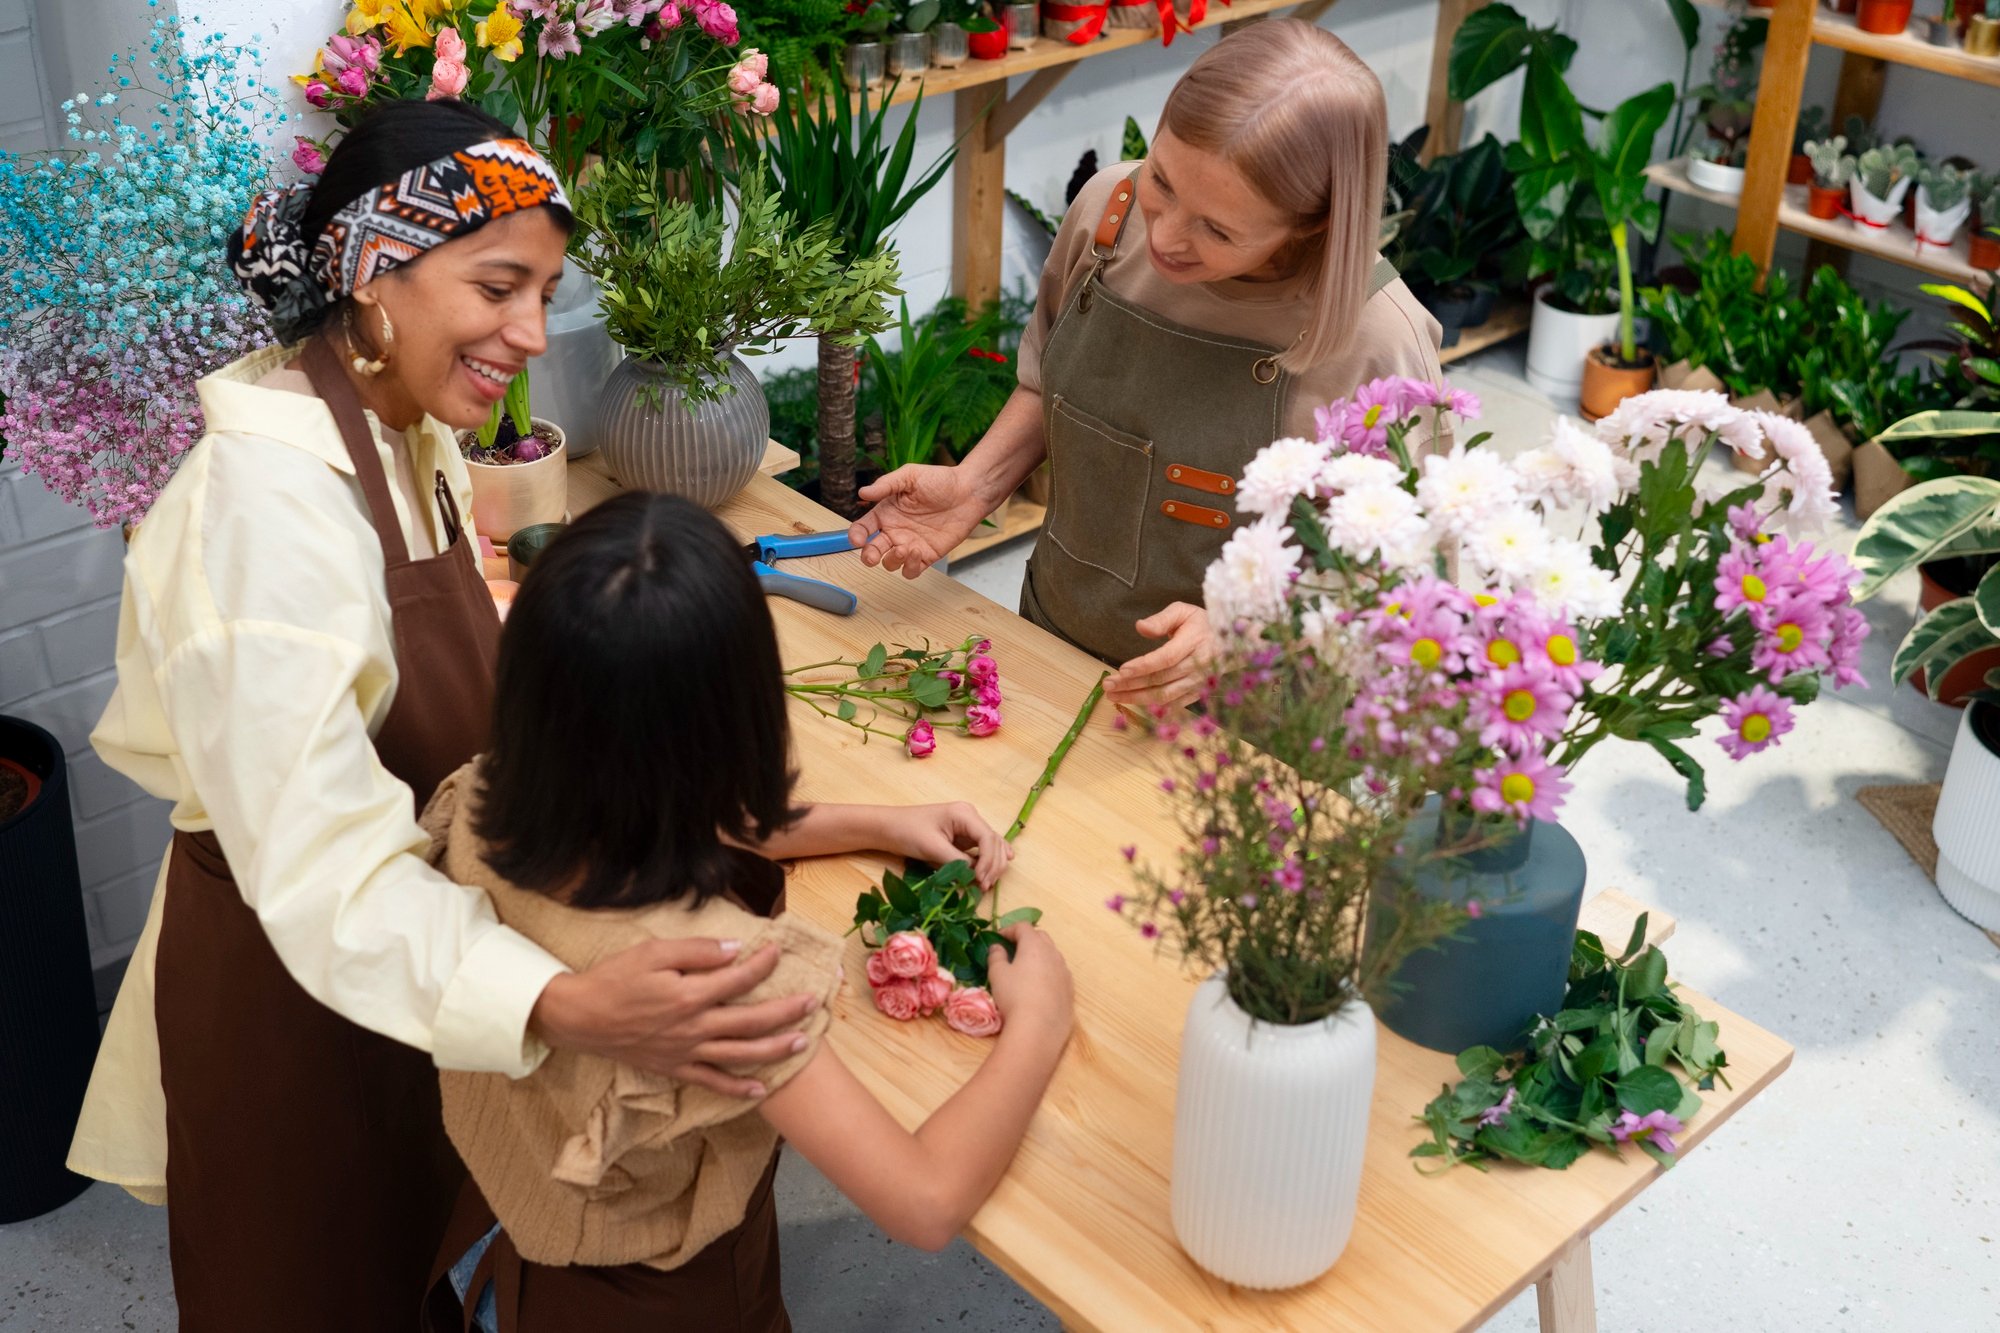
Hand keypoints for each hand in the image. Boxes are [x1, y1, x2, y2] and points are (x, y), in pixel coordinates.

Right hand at [530, 939, 818, 1094]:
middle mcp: (693, 1027)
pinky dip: (738, 1088)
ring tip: (803, 1042)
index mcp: (689, 994)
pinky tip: (762, 1089)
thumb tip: (734, 949)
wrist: (580, 1017)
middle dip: (786, 1012)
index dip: (763, 964)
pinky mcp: (675, 1069)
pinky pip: (712, 1082)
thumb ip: (696, 951)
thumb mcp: (652, 951)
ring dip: (775, 1049)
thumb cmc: (615, 979)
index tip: (777, 952)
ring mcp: (686, 1052)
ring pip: (740, 1055)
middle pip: (751, 1022)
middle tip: (813, 1003)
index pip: (739, 979)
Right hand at [848, 464, 988, 578]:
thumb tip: (862, 492)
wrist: (968, 491)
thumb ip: (885, 485)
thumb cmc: (939, 480)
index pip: (863, 528)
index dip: (856, 535)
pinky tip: (917, 552)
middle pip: (872, 551)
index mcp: (886, 513)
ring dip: (892, 560)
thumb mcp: (909, 476)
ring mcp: (910, 545)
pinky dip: (910, 566)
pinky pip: (911, 570)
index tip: (857, 539)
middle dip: (868, 556)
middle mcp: (895, 531)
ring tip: (903, 548)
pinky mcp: (927, 555)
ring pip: (890, 563)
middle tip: (871, 556)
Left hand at [876, 801, 1014, 887]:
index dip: (990, 861)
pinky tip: (1003, 863)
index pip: (989, 838)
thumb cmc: (907, 832)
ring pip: (991, 846)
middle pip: (994, 842)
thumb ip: (957, 861)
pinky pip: (982, 848)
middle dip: (993, 865)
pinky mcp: (961, 837)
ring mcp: (967, 827)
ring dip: (992, 864)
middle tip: (985, 886)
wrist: (888, 828)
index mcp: (964, 814)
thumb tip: (976, 876)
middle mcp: (970, 818)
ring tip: (986, 883)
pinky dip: (989, 859)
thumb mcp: (933, 848)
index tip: (981, 880)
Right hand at [985, 924, 1072, 1039]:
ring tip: (1026, 968)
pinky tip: (1039, 987)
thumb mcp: (997, 974)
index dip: (1009, 929)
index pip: (1023, 927)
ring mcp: (1064, 972)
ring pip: (1052, 955)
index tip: (998, 938)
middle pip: (1041, 937)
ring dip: (1039, 956)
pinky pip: (1058, 973)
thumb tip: (997, 947)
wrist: (1038, 1028)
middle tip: (1012, 949)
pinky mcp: (1070, 990)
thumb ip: (996, 957)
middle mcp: (1053, 954)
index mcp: (1035, 946)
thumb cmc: (1014, 996)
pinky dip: (1048, 972)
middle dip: (1026, 939)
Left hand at [1103, 602, 1214, 709]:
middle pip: (1161, 679)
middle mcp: (1199, 665)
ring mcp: (1199, 683)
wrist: (1231, 642)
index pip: (1166, 658)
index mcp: (1195, 642)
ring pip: (1166, 696)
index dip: (1143, 666)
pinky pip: (1174, 705)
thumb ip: (1161, 619)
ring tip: (1115, 696)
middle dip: (1132, 684)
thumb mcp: (1183, 611)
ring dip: (1138, 698)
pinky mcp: (1198, 693)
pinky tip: (1135, 705)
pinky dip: (1154, 709)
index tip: (1122, 670)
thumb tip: (1140, 627)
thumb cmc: (1201, 624)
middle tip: (1108, 685)